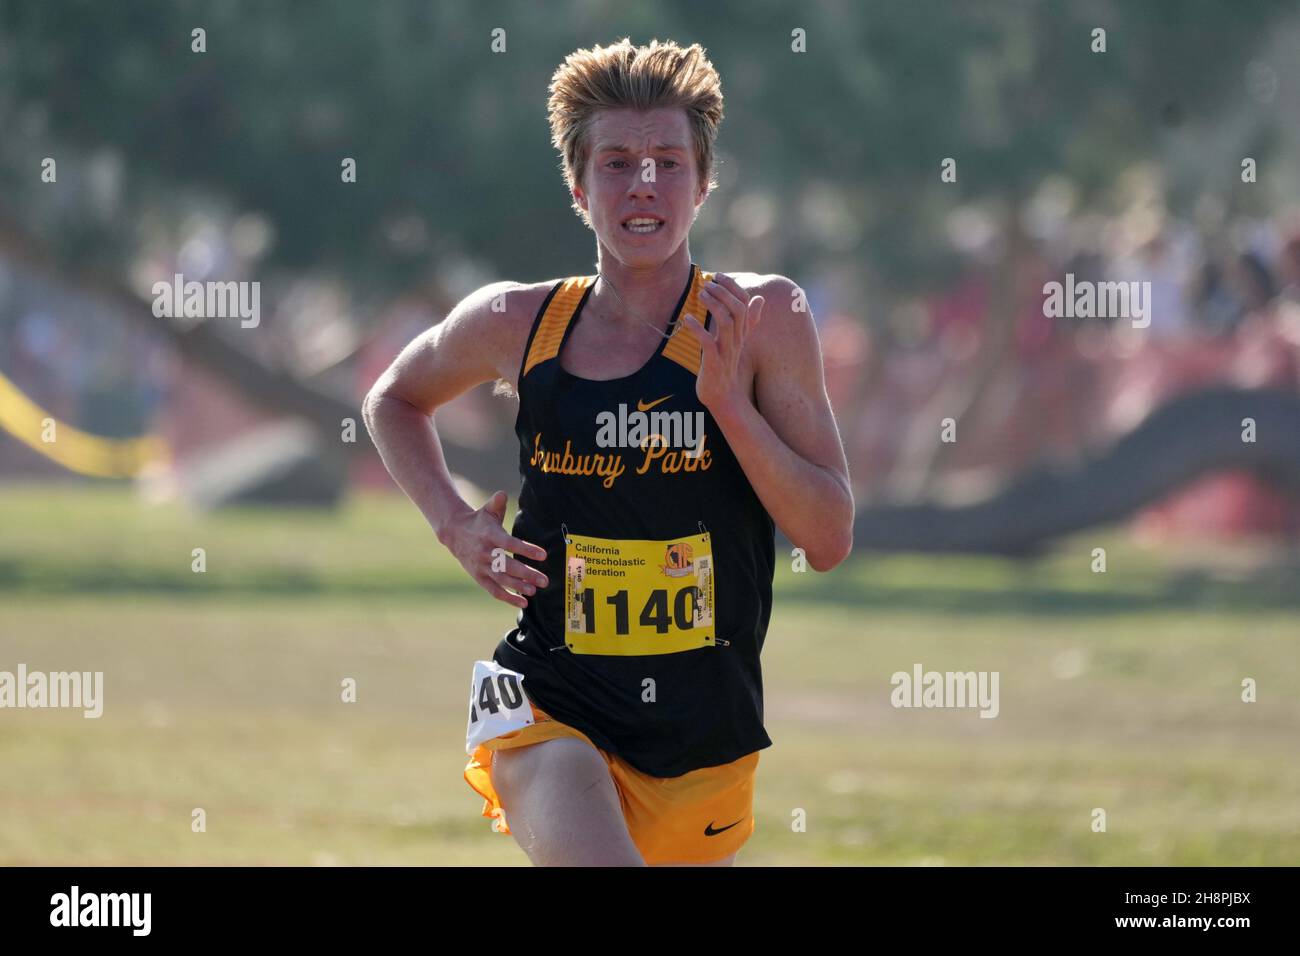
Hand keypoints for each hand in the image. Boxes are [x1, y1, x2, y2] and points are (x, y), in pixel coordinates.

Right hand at [439, 490, 547, 608]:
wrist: (454, 532)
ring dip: (519, 587)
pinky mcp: (479, 577)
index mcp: (489, 535)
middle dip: (527, 574)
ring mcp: (481, 566)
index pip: (509, 544)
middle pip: (507, 566)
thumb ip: (497, 502)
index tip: (543, 555)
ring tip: (535, 590)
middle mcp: (485, 552)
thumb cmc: (479, 521)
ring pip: (501, 580)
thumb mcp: (487, 510)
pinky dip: (508, 598)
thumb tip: (502, 494)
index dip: (526, 550)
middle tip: (544, 580)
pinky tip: (523, 603)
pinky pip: (494, 590)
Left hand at [683, 274, 763, 416]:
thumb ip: (748, 320)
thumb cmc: (727, 366)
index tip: (718, 276)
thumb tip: (760, 298)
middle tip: (707, 283)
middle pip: (737, 310)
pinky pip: (707, 343)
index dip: (733, 287)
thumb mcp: (738, 341)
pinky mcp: (714, 364)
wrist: (724, 397)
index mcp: (742, 333)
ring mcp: (726, 352)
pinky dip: (697, 329)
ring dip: (713, 305)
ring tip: (700, 294)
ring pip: (726, 323)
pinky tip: (687, 319)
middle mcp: (737, 340)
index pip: (745, 304)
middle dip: (723, 293)